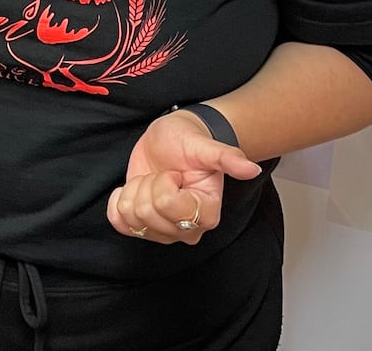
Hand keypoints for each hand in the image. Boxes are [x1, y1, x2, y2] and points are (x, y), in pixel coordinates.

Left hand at [107, 109, 260, 244]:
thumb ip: (228, 157)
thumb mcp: (206, 145)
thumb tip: (252, 168)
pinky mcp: (143, 226)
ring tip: (152, 180)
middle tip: (163, 174)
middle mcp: (187, 229)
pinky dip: (119, 202)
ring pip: (131, 219)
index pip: (167, 205)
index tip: (175, 173)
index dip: (163, 182)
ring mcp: (164, 231)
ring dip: (134, 191)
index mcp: (206, 213)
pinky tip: (134, 189)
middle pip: (146, 214)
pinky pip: (118, 223)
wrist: (170, 141)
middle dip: (147, 185)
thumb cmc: (190, 142)